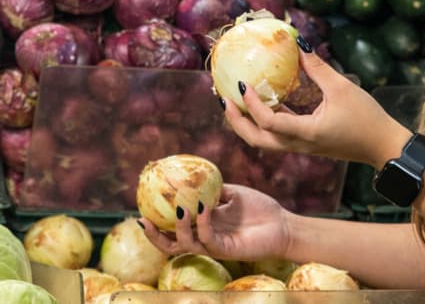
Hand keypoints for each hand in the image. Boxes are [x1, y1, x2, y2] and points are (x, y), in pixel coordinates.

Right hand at [140, 184, 290, 262]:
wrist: (282, 224)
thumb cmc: (259, 209)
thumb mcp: (232, 194)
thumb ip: (213, 188)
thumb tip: (193, 174)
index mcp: (203, 225)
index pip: (173, 229)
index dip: (156, 224)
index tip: (142, 209)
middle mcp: (205, 237)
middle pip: (171, 245)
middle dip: (154, 237)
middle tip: (143, 221)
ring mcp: (214, 245)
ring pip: (186, 245)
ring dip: (178, 228)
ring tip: (179, 208)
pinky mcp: (226, 249)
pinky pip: (208, 238)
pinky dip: (202, 223)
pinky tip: (203, 207)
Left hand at [222, 47, 410, 166]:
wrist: (384, 147)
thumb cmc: (367, 118)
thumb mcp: (342, 88)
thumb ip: (318, 67)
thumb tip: (300, 44)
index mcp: (306, 133)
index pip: (267, 122)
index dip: (250, 104)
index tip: (241, 84)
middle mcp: (299, 144)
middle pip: (256, 140)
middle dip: (236, 121)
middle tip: (224, 99)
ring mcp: (302, 147)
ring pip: (264, 141)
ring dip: (247, 123)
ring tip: (235, 100)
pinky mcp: (307, 144)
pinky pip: (278, 136)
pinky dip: (265, 121)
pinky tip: (264, 101)